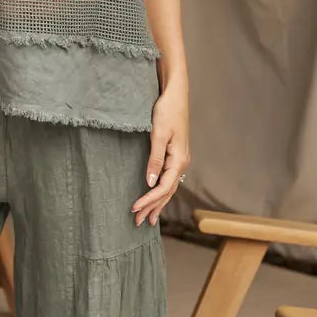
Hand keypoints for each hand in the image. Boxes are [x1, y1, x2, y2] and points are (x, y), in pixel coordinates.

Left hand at [131, 80, 190, 226]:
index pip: (163, 188)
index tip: (134, 209)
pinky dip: (161, 191)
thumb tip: (151, 182)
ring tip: (148, 218)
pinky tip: (156, 195)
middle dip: (153, 207)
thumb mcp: (159, 134)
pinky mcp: (175, 153)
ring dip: (158, 202)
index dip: (149, 200)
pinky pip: (169, 178)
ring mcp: (180, 159)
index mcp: (179, 160)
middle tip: (137, 222)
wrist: (176, 94)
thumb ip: (155, 158)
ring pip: (169, 187)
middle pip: (167, 191)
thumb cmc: (167, 110)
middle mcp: (182, 162)